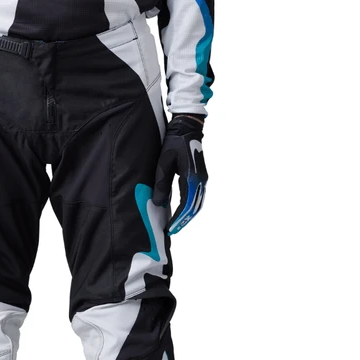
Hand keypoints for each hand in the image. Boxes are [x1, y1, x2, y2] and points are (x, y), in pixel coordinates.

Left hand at [152, 115, 207, 233]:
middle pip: (194, 208)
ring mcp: (203, 180)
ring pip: (197, 204)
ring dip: (188, 216)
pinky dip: (191, 208)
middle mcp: (200, 181)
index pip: (186, 205)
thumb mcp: (164, 163)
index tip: (169, 229)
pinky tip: (182, 213)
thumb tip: (157, 203)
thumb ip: (161, 184)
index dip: (178, 219)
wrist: (188, 128)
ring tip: (177, 225)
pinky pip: (197, 198)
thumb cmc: (174, 143)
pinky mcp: (201, 178)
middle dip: (183, 221)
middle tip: (172, 232)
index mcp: (192, 178)